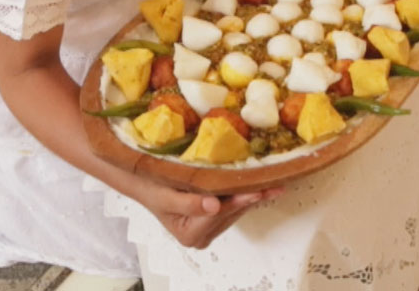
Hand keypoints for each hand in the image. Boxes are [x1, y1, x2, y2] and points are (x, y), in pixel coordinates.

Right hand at [135, 180, 283, 248]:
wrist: (143, 182)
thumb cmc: (152, 188)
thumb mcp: (167, 196)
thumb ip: (190, 203)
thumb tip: (214, 205)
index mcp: (191, 235)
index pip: (219, 213)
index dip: (237, 200)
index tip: (255, 190)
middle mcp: (202, 236)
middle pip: (233, 212)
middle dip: (252, 196)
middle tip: (275, 183)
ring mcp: (209, 229)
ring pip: (237, 209)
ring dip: (254, 194)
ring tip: (274, 182)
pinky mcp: (214, 218)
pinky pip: (234, 205)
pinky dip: (246, 193)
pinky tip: (261, 185)